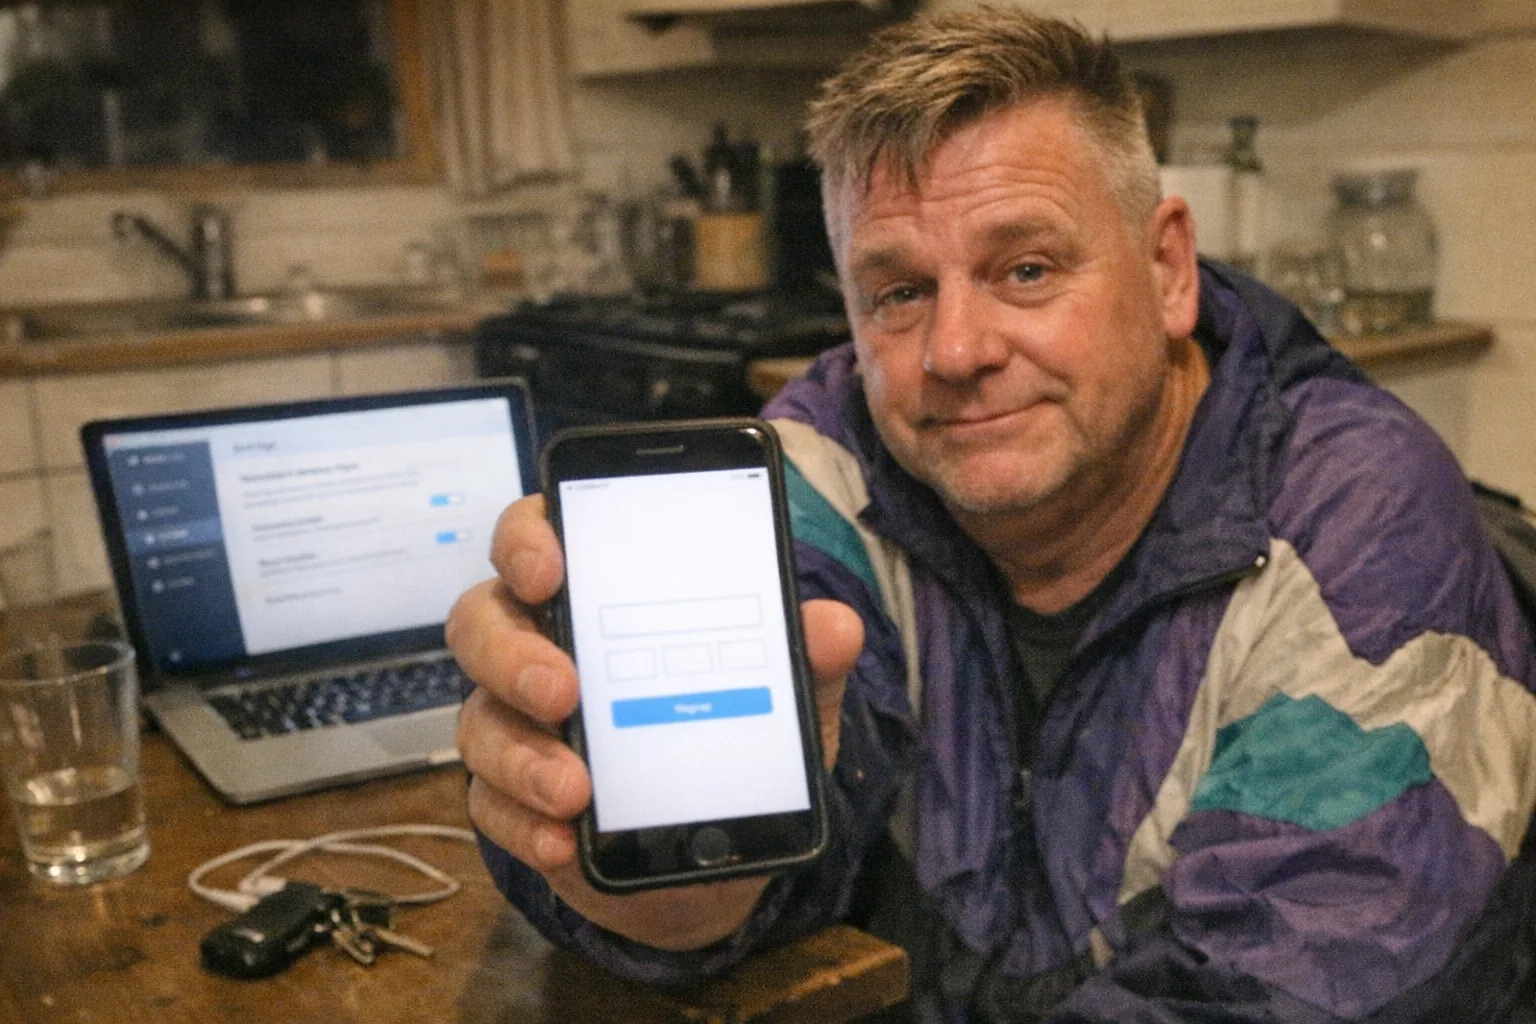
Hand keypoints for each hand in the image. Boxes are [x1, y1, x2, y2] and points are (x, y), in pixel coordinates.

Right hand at [449, 494, 863, 949]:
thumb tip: (835, 626)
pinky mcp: (512, 801)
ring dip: (522, 755)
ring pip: (478, 720)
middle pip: (483, 622)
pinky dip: (524, 823)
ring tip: (574, 790)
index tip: (550, 565)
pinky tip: (562, 840)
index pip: (537, 539)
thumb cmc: (728, 741)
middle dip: (514, 654)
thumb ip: (800, 661)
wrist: (713, 858)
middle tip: (564, 691)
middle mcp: (539, 649)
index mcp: (595, 598)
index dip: (527, 537)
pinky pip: (491, 804)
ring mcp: (516, 725)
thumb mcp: (780, 703)